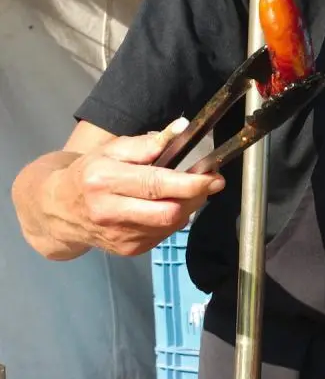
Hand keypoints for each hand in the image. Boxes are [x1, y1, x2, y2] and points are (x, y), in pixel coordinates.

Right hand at [51, 118, 224, 255]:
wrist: (57, 209)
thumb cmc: (89, 173)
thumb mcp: (112, 150)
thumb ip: (147, 143)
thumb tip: (181, 128)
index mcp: (104, 181)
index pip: (156, 185)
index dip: (190, 184)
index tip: (214, 177)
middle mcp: (110, 212)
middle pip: (168, 212)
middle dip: (196, 197)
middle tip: (208, 182)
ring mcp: (119, 235)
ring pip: (170, 225)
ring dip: (187, 207)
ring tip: (185, 191)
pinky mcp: (127, 250)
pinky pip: (163, 235)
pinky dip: (173, 220)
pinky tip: (165, 206)